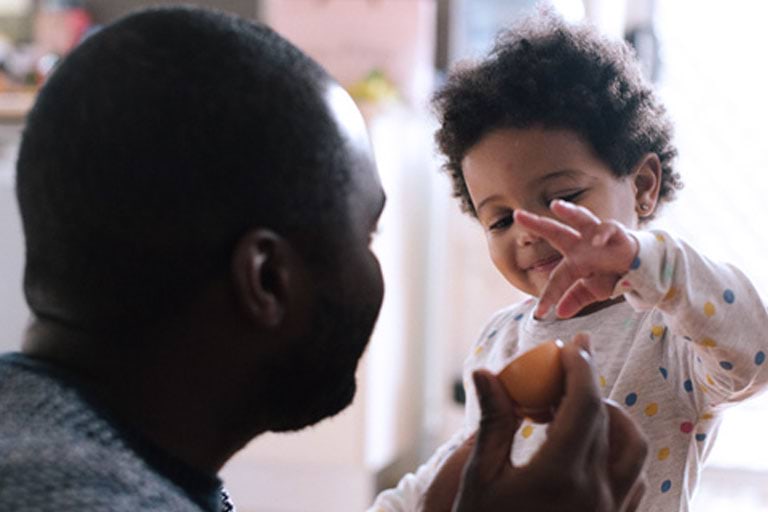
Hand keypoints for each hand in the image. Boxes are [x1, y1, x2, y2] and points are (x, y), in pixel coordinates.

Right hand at [433, 334, 647, 511]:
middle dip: (588, 384)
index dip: (579, 367)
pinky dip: (620, 450)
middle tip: (562, 369)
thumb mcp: (480, 476)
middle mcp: (596, 492)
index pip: (583, 404)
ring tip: (577, 408)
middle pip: (607, 419)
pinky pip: (634, 477)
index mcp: (559, 474)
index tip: (571, 344)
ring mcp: (611, 511)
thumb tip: (483, 371)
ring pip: (633, 447)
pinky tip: (590, 447)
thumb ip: (492, 421)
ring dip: (611, 417)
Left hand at [514, 200, 638, 318]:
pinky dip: (604, 234)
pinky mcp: (617, 233)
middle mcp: (581, 244)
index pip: (556, 278)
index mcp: (573, 260)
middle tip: (518, 214)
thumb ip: (576, 298)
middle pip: (555, 231)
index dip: (548, 296)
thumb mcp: (593, 291)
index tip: (539, 312)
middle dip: (536, 223)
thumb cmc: (610, 274)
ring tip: (556, 205)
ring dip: (570, 211)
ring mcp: (597, 236)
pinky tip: (597, 241)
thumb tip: (560, 314)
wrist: (638, 268)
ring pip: (581, 219)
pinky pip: (609, 229)